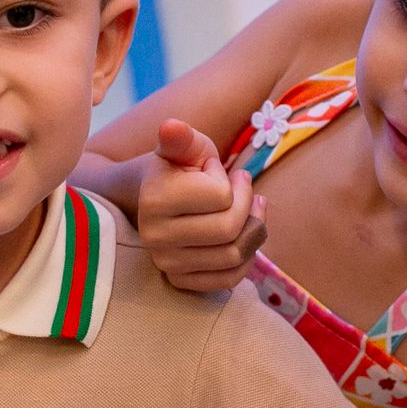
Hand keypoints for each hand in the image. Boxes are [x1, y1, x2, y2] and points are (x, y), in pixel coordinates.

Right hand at [133, 118, 265, 290]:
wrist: (153, 197)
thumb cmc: (178, 167)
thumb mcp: (184, 146)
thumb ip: (182, 137)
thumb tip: (171, 127)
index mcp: (154, 198)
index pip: (221, 196)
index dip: (228, 180)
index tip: (213, 171)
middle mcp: (155, 236)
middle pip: (230, 229)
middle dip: (246, 204)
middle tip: (242, 187)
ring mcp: (165, 263)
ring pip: (234, 256)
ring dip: (253, 230)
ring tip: (249, 208)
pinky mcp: (178, 281)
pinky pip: (229, 279)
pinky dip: (246, 258)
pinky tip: (243, 236)